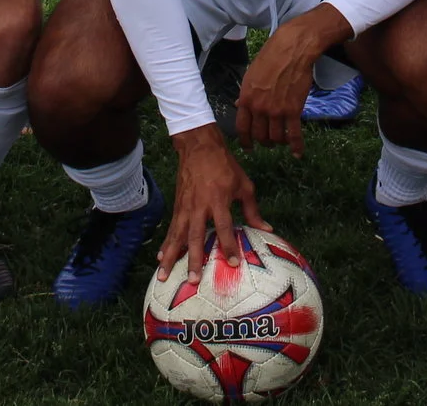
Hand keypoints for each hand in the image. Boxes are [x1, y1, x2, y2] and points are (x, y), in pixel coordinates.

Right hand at [158, 126, 265, 279]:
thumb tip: (266, 230)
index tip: (234, 263)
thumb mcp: (244, 185)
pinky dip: (166, 244)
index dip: (230, 245)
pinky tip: (160, 258)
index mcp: (218, 199)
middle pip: (196, 236)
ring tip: (162, 276)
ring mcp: (185, 207)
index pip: (225, 227)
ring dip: (171, 257)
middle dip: (194, 259)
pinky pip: (171, 228)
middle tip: (192, 281)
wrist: (199, 146)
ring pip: (178, 235)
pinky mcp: (177, 206)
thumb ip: (252, 210)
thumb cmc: (225, 166)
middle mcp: (199, 206)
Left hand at [233, 14, 341, 153]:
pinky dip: (296, 146)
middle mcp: (259, 108)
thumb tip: (237, 106)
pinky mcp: (293, 111)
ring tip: (282, 141)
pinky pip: (293, 135)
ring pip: (275, 138)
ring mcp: (276, 111)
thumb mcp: (251, 75)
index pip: (242, 128)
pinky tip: (298, 153)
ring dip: (278, 143)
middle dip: (263, 143)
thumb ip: (245, 94)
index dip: (245, 141)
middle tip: (268, 143)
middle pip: (259, 136)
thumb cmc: (270, 58)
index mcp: (246, 99)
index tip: (248, 147)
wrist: (292, 49)